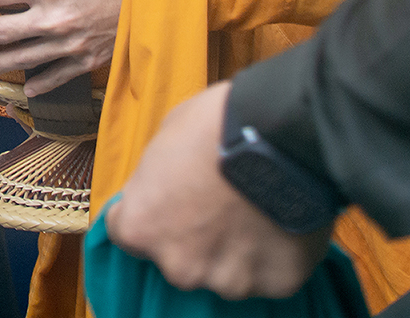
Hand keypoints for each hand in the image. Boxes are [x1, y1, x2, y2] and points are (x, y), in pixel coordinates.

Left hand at [106, 83, 330, 298]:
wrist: (282, 131)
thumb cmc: (216, 125)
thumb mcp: (165, 140)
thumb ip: (157, 181)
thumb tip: (164, 189)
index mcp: (142, 228)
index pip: (127, 232)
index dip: (150, 212)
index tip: (168, 199)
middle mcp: (180, 265)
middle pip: (179, 259)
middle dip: (193, 237)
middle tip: (218, 204)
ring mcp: (230, 280)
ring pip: (226, 272)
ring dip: (235, 250)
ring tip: (255, 212)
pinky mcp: (277, 284)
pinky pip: (270, 275)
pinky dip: (274, 256)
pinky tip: (282, 223)